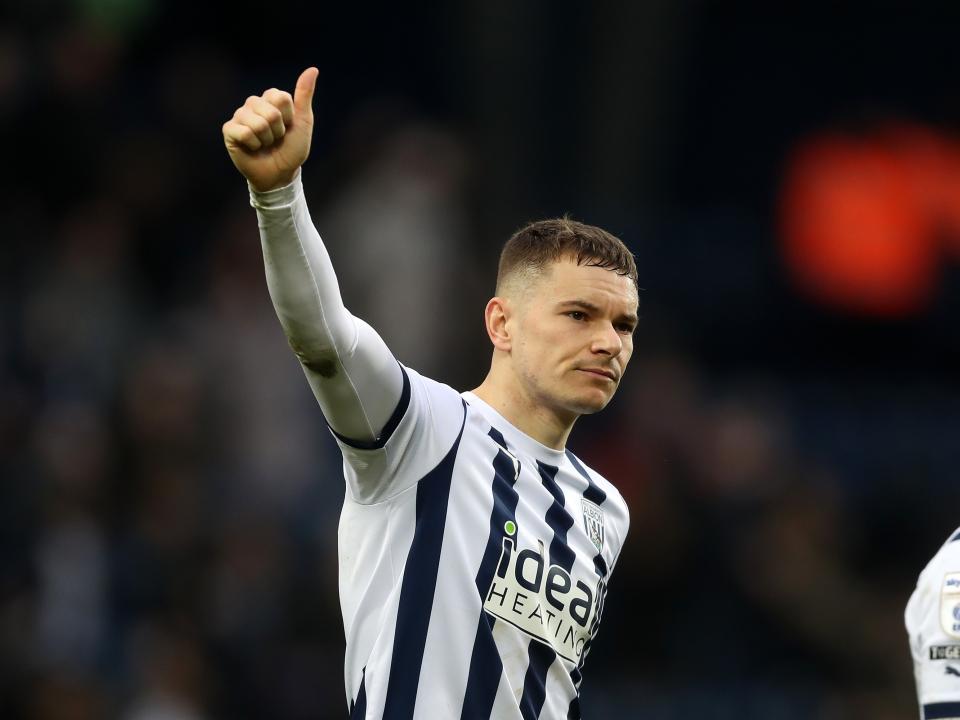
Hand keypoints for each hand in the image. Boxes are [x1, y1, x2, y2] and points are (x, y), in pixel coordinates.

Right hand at [222, 67, 318, 191]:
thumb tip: (313, 69)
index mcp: (270, 98)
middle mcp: (253, 103)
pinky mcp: (229, 130)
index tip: (288, 127)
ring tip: (265, 144)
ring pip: (258, 124)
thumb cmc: (292, 148)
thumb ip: (304, 95)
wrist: (281, 173)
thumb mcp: (303, 121)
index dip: (289, 118)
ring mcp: (240, 116)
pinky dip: (254, 145)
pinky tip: (253, 148)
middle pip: (271, 112)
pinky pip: (244, 133)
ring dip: (267, 140)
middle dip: (278, 131)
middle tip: (276, 139)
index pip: (281, 98)